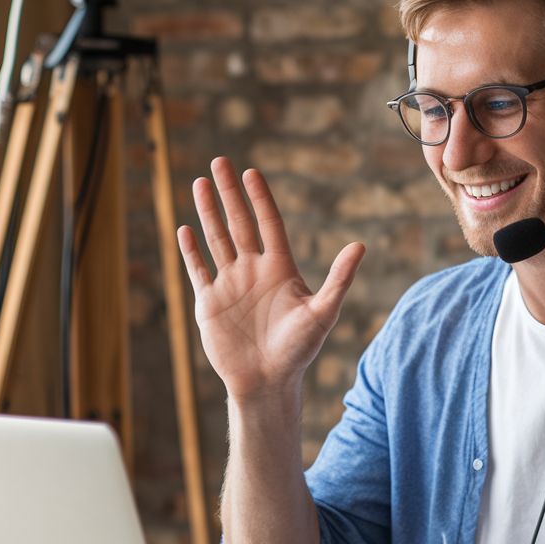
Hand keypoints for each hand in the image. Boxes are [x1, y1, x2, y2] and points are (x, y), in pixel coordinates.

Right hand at [177, 158, 364, 402]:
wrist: (268, 381)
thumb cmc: (299, 349)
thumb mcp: (324, 311)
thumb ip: (339, 278)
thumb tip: (360, 245)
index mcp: (280, 268)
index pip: (268, 223)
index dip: (260, 198)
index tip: (251, 173)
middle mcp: (254, 270)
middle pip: (239, 222)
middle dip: (228, 193)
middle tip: (219, 162)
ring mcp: (230, 284)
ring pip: (216, 239)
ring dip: (207, 212)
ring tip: (199, 183)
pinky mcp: (210, 302)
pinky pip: (198, 269)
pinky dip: (191, 250)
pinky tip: (184, 228)